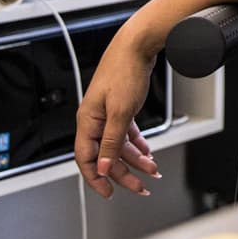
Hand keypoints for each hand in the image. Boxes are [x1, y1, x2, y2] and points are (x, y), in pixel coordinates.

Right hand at [73, 34, 162, 197]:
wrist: (138, 46)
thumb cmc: (125, 71)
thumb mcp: (121, 111)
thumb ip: (112, 141)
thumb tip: (104, 166)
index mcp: (88, 121)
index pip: (86, 159)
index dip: (96, 178)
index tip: (109, 192)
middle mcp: (95, 119)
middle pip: (106, 155)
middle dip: (123, 173)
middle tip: (140, 186)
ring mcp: (108, 114)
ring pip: (119, 145)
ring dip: (135, 159)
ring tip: (151, 169)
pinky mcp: (121, 108)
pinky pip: (126, 133)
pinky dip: (137, 144)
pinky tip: (147, 153)